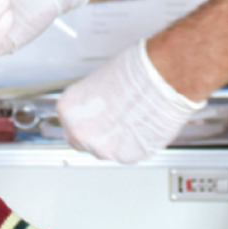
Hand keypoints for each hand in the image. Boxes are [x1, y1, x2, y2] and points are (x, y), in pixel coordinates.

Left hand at [58, 40, 205, 162]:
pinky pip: (126, 153)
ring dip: (114, 140)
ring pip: (105, 149)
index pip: (68, 124)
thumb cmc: (133, 72)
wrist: (160, 79)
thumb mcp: (97, 82)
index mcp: (69, 110)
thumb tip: (94, 110)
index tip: (93, 118)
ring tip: (129, 120)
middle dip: (96, 133)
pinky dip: (133, 144)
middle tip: (111, 121)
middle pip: (82, 141)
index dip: (84, 120)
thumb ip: (89, 104)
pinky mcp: (128, 156)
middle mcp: (82, 132)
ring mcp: (104, 147)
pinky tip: (139, 126)